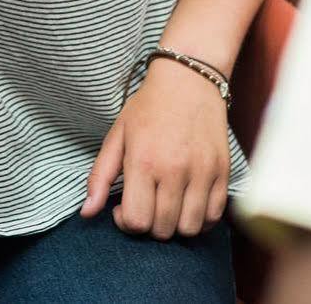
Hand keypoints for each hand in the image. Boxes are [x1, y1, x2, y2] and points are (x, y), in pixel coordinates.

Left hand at [81, 58, 230, 239]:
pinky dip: (199, 220)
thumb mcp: (117, 135)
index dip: (126, 223)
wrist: (189, 79)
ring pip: (189, 228)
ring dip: (174, 225)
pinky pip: (213, 216)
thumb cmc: (148, 107)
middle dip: (149, 225)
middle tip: (145, 204)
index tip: (123, 208)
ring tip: (166, 205)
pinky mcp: (223, 172)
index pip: (136, 221)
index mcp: (144, 161)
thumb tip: (87, 213)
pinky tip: (187, 203)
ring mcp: (202, 172)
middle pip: (162, 229)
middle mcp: (175, 170)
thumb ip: (100, 176)